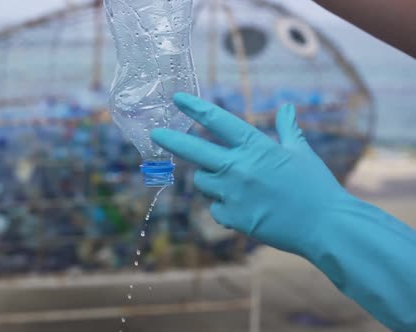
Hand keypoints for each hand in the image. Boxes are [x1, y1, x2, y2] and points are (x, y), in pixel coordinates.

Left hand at [151, 93, 350, 257]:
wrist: (325, 225)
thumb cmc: (315, 186)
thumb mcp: (301, 152)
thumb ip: (287, 129)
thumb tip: (287, 107)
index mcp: (255, 147)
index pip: (219, 121)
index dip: (196, 108)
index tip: (178, 99)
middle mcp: (239, 167)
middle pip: (194, 152)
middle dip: (172, 141)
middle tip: (156, 134)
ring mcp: (233, 194)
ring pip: (203, 181)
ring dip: (210, 179)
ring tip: (234, 184)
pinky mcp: (232, 218)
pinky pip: (215, 208)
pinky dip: (224, 207)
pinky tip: (245, 209)